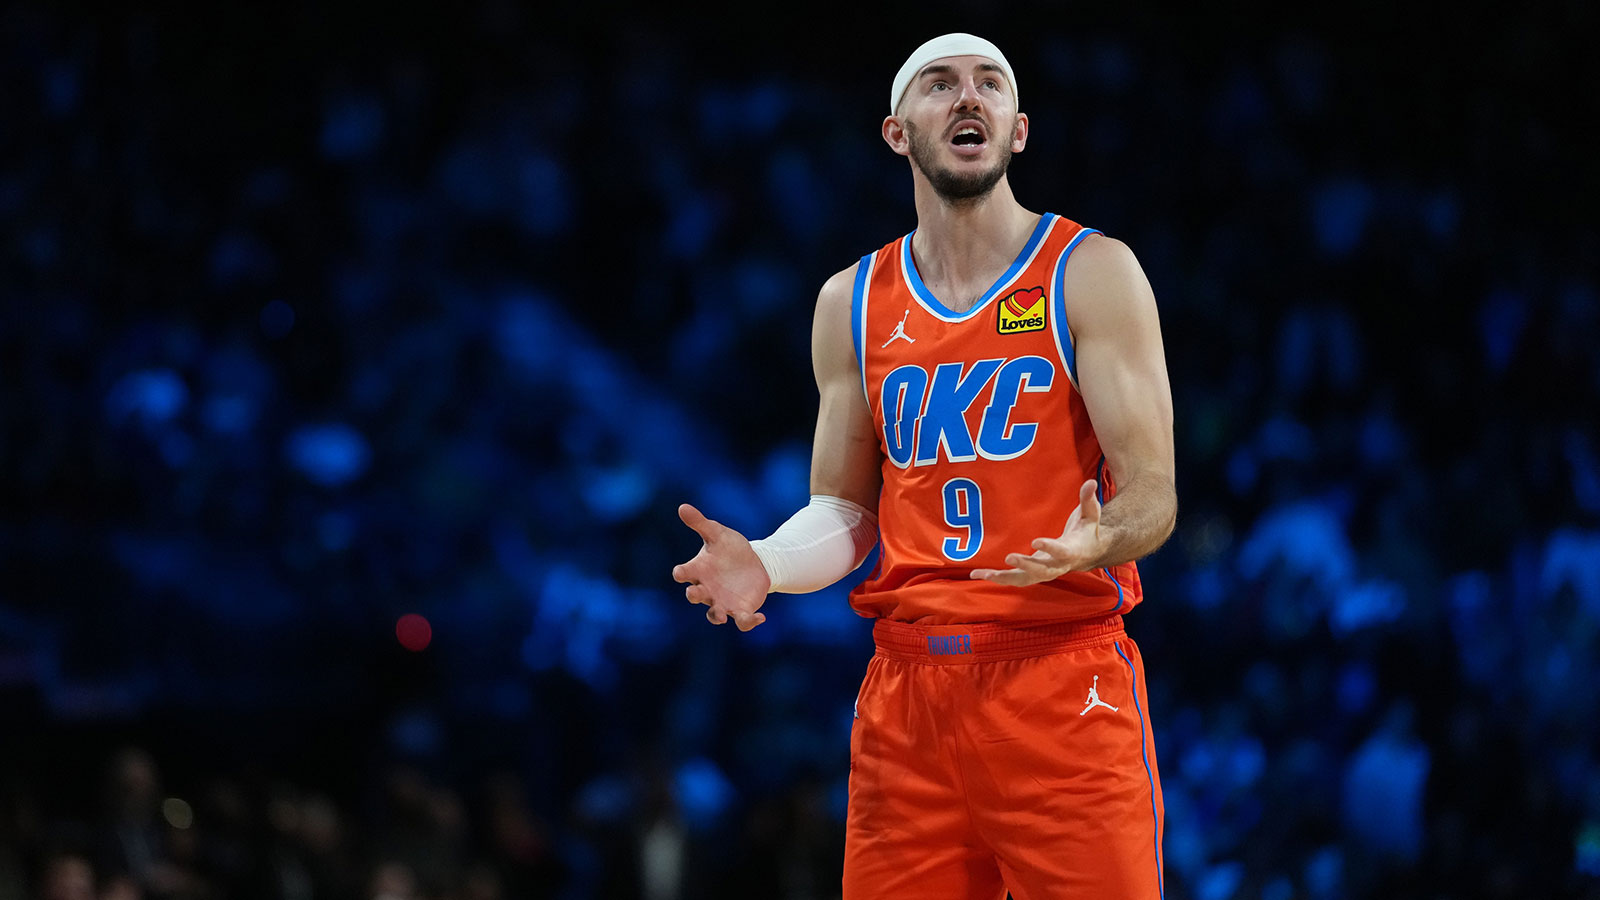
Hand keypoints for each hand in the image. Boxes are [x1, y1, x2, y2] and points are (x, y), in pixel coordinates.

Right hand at [672, 503, 770, 630]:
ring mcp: (722, 602)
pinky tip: (761, 617)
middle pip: (695, 596)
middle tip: (695, 593)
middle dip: (694, 596)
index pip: (684, 574)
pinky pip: (742, 621)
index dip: (681, 574)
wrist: (753, 562)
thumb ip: (700, 523)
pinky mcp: (740, 610)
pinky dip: (749, 622)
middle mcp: (707, 590)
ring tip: (723, 616)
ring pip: (715, 615)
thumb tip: (682, 507)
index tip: (680, 572)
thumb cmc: (730, 548)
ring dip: (717, 616)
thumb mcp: (717, 533)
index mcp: (698, 571)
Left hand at [970, 480, 1104, 585]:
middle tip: (1008, 557)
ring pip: (1024, 579)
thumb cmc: (1087, 531)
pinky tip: (977, 574)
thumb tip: (1091, 482)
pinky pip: (1014, 579)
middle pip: (1041, 571)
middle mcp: (1057, 566)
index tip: (1035, 541)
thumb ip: (1088, 499)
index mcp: (1071, 551)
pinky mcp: (1033, 573)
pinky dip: (997, 578)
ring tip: (983, 574)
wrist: (1088, 553)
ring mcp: (1044, 572)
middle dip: (1025, 565)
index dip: (1049, 547)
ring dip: (1003, 577)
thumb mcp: (1091, 514)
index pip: (1061, 551)